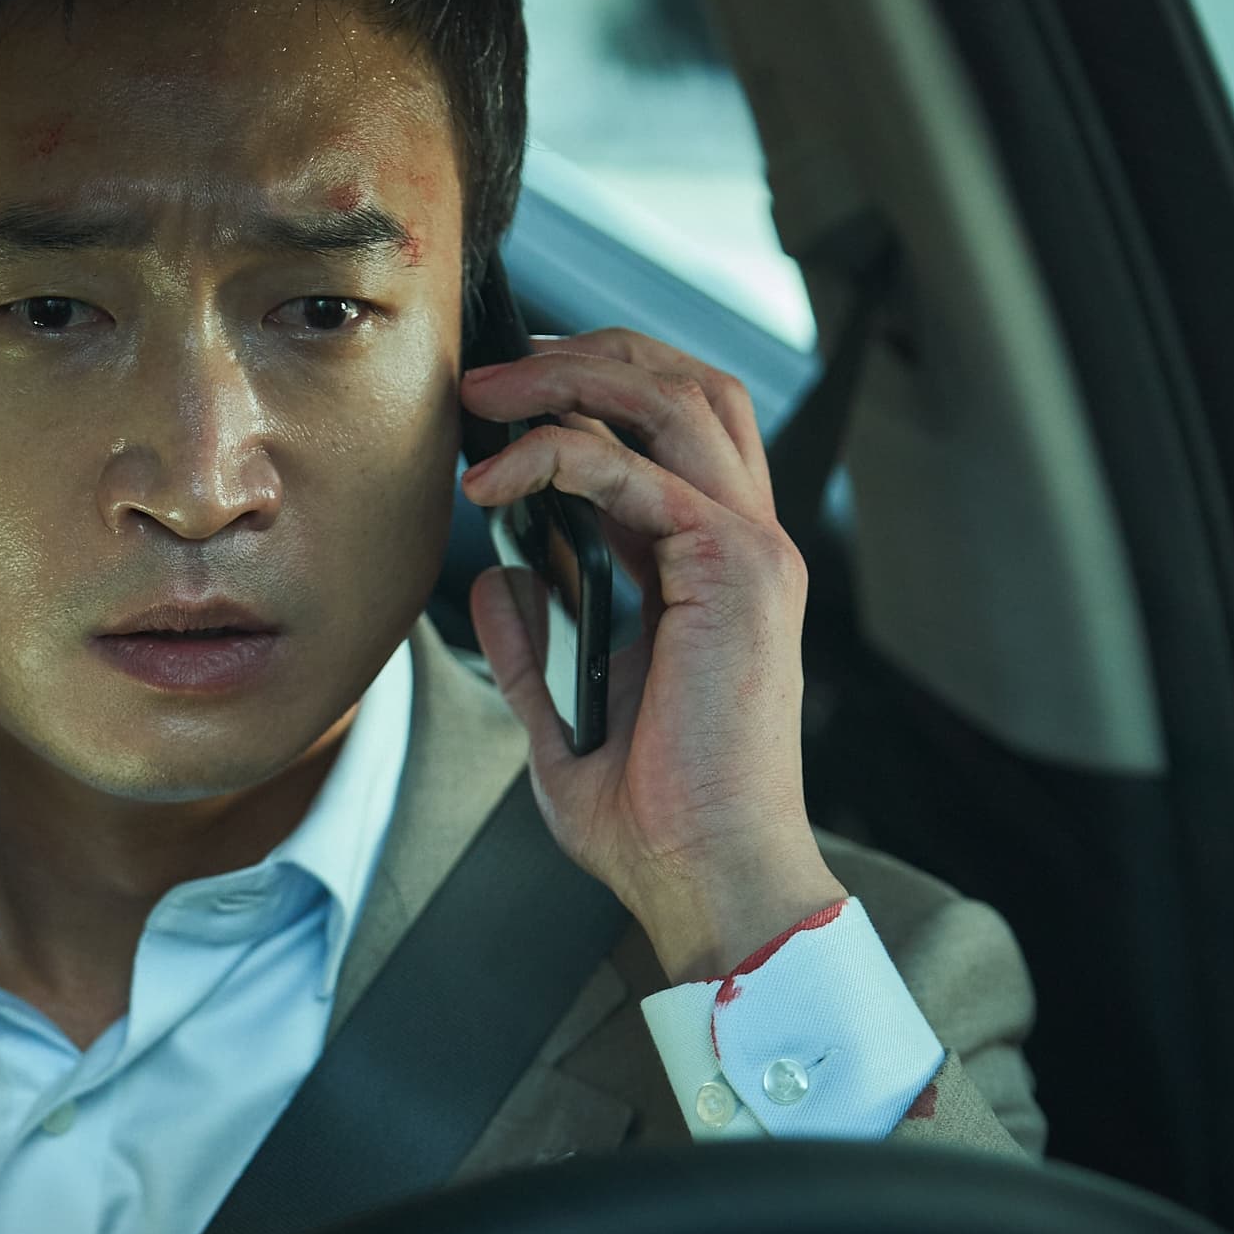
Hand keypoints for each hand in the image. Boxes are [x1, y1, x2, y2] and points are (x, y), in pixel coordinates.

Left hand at [459, 328, 843, 983]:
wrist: (706, 877)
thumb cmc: (653, 818)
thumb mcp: (562, 713)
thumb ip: (529, 641)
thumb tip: (492, 576)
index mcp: (709, 568)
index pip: (668, 429)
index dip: (587, 390)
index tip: (498, 401)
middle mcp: (742, 543)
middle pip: (685, 384)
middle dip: (583, 355)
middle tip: (488, 374)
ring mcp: (750, 551)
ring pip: (674, 400)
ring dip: (569, 378)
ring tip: (484, 396)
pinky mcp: (735, 572)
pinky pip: (640, 471)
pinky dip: (558, 456)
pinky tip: (492, 484)